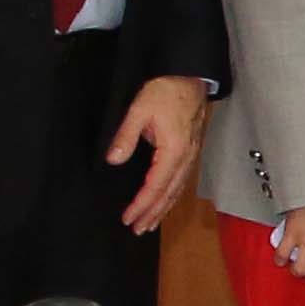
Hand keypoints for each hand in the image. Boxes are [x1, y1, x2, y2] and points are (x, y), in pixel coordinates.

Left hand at [106, 76, 208, 233]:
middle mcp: (185, 158)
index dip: (141, 204)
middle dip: (153, 214)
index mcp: (173, 151)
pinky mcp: (190, 151)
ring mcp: (191, 156)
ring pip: (177, 190)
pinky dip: (172, 196)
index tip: (128, 218)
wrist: (190, 76)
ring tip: (150, 223)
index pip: (155, 186)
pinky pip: (181, 181)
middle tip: (138, 229)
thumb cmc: (166, 91)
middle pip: (169, 194)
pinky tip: (165, 201)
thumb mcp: (138, 110)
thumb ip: (126, 136)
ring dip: (163, 209)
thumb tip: (113, 160)